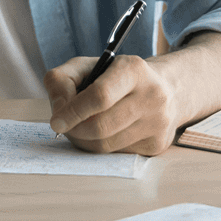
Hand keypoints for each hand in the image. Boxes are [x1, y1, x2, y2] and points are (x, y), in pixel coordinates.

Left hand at [44, 54, 182, 155]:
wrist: (165, 89)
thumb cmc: (116, 76)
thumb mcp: (88, 66)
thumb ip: (63, 79)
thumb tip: (58, 110)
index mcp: (133, 69)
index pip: (100, 96)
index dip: (74, 111)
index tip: (55, 121)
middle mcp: (151, 96)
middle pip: (102, 126)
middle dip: (75, 130)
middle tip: (64, 127)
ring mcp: (157, 122)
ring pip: (107, 145)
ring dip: (84, 141)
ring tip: (79, 129)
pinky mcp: (157, 144)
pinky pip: (117, 154)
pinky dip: (101, 147)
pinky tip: (101, 134)